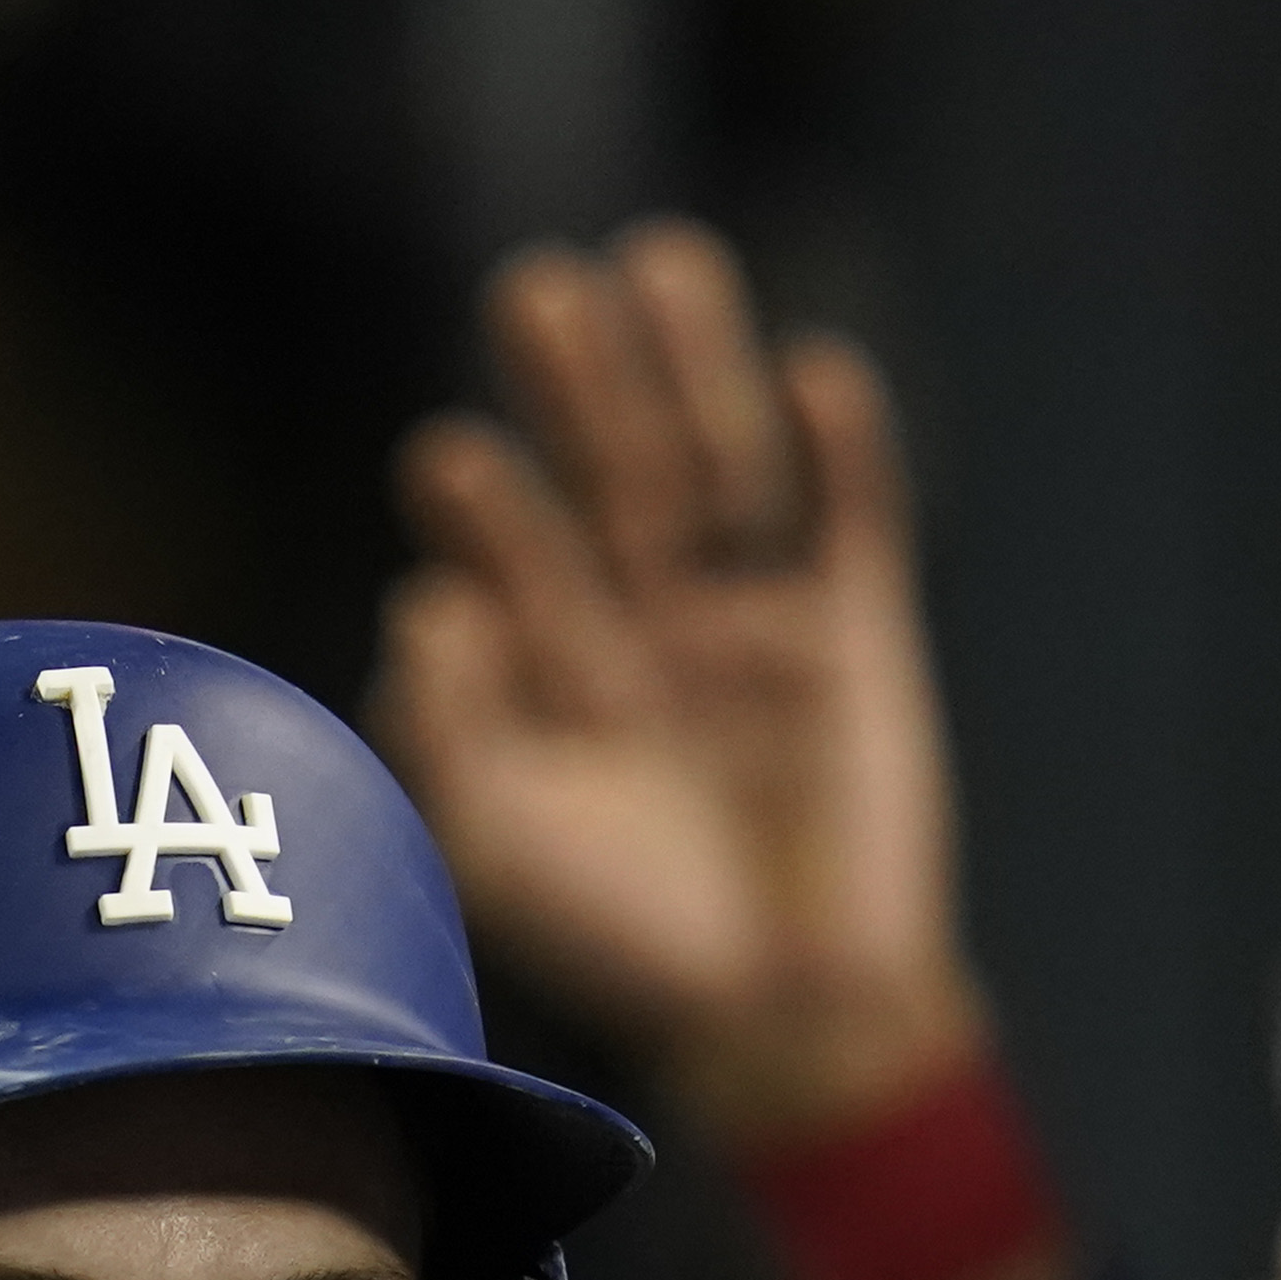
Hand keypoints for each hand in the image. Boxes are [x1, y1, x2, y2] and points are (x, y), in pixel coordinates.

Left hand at [376, 221, 984, 1146]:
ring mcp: (754, 618)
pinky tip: (808, 370)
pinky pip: (850, 514)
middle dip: (576, 388)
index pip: (507, 552)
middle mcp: (645, 622)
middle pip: (609, 474)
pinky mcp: (857, 629)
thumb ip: (449, 736)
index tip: (453, 463)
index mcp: (550, 668)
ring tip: (662, 261)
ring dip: (696, 367)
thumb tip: (423, 605)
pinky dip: (838, 445)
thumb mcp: (502, 851)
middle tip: (532, 293)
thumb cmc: (629, 948)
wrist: (790, 1018)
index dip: (482, 504)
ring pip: (723, 462)